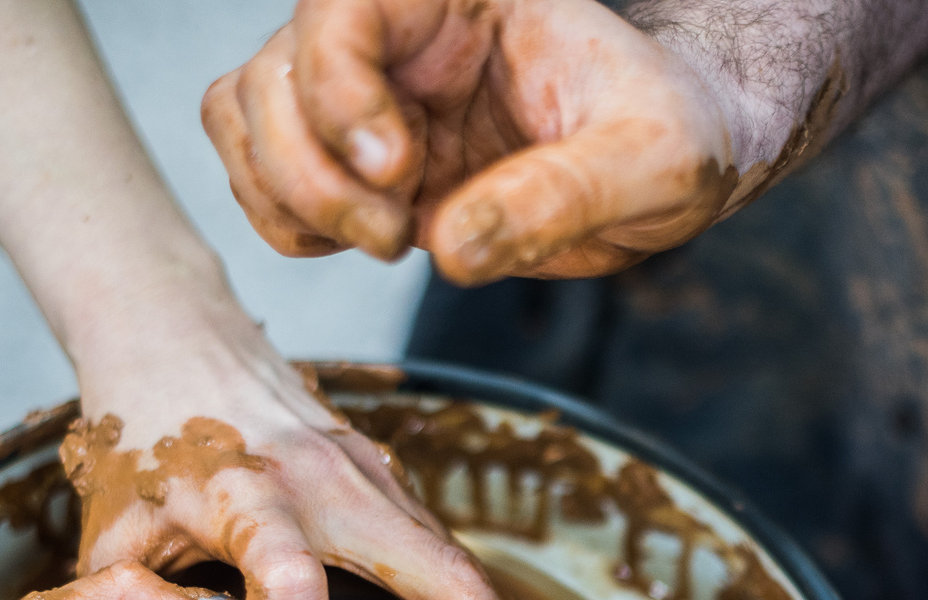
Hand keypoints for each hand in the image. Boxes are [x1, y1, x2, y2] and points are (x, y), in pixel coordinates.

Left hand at [64, 308, 569, 599]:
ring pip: (461, 566)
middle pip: (438, 568)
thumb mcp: (112, 533)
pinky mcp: (393, 483)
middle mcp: (328, 481)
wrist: (179, 339)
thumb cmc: (144, 445)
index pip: (285, 570)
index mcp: (246, 492)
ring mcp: (375, 477)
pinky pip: (448, 557)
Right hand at [201, 0, 740, 282]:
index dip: (338, 89)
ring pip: (247, 119)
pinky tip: (368, 243)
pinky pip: (265, 177)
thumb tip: (452, 248)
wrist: (679, 167)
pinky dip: (289, 222)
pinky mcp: (360, 163)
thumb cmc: (677, 135)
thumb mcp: (652, 163)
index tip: (396, 170)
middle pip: (272, 73)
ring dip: (290, 198)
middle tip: (396, 232)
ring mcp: (368, 96)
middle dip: (314, 169)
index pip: (341, 7)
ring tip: (388, 238)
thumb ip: (560, 198)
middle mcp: (398, 33)